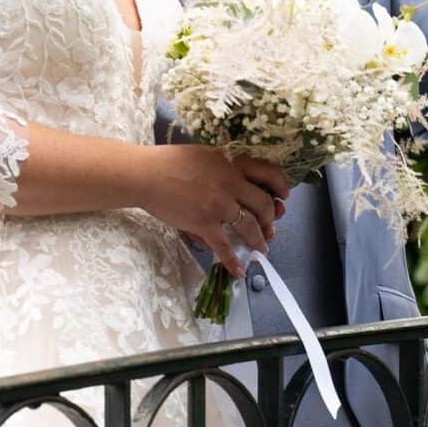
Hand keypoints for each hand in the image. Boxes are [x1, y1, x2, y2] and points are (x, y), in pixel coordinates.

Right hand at [141, 146, 289, 277]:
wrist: (145, 175)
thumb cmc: (170, 162)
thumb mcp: (206, 155)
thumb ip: (225, 167)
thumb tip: (240, 183)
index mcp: (233, 162)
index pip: (269, 173)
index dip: (281, 186)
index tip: (283, 196)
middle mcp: (231, 183)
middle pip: (264, 203)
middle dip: (271, 218)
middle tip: (271, 226)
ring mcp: (219, 205)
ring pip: (250, 226)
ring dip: (259, 239)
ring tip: (263, 248)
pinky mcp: (204, 223)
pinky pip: (224, 246)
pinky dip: (233, 261)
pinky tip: (239, 271)